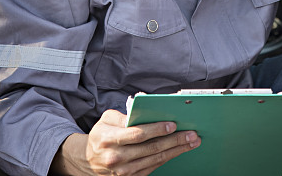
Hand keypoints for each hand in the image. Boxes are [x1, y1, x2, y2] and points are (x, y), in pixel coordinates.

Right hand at [50, 109, 199, 175]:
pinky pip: (153, 168)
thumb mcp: (105, 120)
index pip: (137, 134)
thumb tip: (143, 112)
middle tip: (192, 134)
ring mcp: (124, 171)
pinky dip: (167, 158)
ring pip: (155, 159)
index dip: (156, 130)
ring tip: (191, 142)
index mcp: (109, 139)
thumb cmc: (101, 135)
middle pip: (151, 148)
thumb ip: (123, 116)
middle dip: (174, 140)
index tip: (172, 124)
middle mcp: (117, 157)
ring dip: (176, 151)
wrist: (89, 160)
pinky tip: (178, 151)